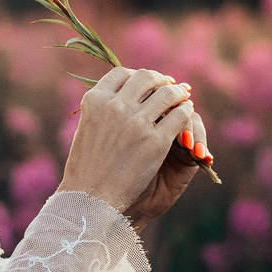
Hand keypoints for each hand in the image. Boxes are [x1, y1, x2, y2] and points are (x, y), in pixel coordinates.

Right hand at [59, 67, 211, 218]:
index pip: (122, 74)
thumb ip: (102, 110)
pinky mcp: (156, 141)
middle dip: (160, 80)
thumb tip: (123, 96)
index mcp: (95, 101)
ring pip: (168, 93)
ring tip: (183, 96)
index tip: (148, 82)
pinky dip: (186, 111)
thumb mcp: (86, 129)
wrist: (91, 198)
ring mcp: (137, 123)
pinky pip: (180, 115)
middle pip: (146, 77)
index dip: (138, 76)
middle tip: (169, 85)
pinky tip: (186, 114)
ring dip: (178, 92)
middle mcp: (115, 106)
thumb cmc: (86, 169)